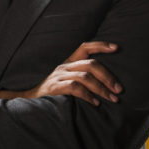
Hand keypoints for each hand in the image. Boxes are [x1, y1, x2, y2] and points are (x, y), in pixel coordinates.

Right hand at [0, 41, 121, 105]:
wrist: (30, 102)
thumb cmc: (54, 94)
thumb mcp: (67, 81)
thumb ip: (83, 79)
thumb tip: (108, 84)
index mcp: (68, 63)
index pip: (84, 47)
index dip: (100, 46)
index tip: (116, 48)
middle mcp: (64, 66)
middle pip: (91, 63)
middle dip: (108, 76)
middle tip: (118, 89)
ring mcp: (58, 76)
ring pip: (85, 76)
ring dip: (102, 88)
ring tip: (112, 98)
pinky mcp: (55, 87)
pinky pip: (75, 88)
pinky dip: (88, 95)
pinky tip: (95, 103)